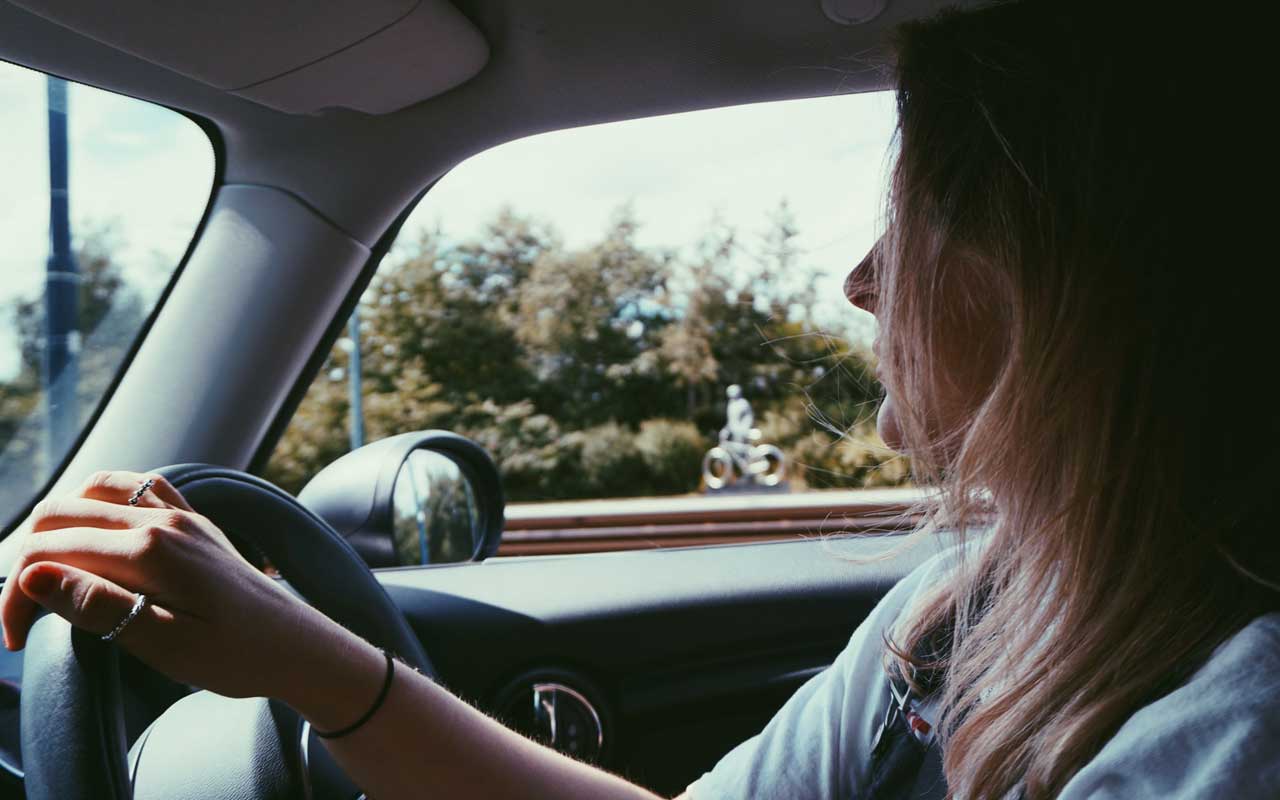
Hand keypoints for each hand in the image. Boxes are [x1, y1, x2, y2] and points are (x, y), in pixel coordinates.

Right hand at [0, 470, 339, 699]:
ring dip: (58, 524)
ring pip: (93, 489)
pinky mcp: (195, 520)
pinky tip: (94, 534)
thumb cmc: (236, 656)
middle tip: (23, 617)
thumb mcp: (163, 643)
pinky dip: (100, 501)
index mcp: (150, 550)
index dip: (15, 597)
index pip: (50, 554)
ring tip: (49, 575)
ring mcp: (182, 513)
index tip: (15, 642)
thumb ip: (97, 606)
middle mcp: (164, 518)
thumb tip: (33, 576)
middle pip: (61, 514)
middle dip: (27, 561)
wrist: (298, 647)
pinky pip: (138, 487)